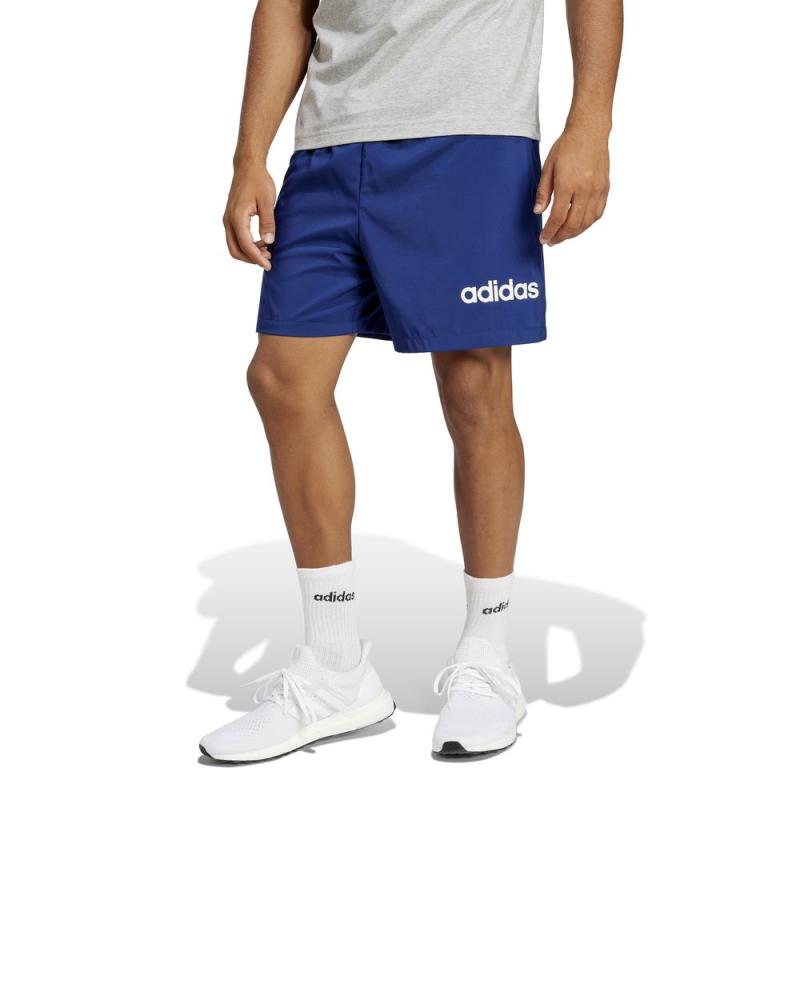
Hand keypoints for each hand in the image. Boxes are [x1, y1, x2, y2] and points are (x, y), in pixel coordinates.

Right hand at [223, 166, 275, 268]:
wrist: (247, 166)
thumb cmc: (258, 181)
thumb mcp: (267, 201)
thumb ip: (268, 221)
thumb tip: (269, 241)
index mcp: (237, 217)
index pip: (246, 245)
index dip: (257, 258)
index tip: (269, 265)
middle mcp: (228, 220)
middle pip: (235, 250)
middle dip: (251, 259)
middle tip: (269, 260)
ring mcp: (227, 219)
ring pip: (234, 246)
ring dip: (249, 252)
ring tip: (267, 251)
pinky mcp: (230, 218)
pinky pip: (235, 238)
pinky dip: (247, 244)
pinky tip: (261, 242)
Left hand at [534, 126, 609, 245]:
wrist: (589, 131)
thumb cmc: (566, 146)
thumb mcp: (548, 167)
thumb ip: (543, 192)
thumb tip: (537, 212)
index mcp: (567, 184)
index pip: (558, 217)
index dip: (550, 232)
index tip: (543, 239)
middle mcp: (585, 189)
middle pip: (573, 224)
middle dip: (561, 236)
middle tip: (552, 241)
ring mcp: (597, 190)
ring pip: (587, 222)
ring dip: (574, 233)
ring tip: (563, 235)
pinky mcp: (605, 188)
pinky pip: (598, 213)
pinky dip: (587, 223)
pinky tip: (579, 225)